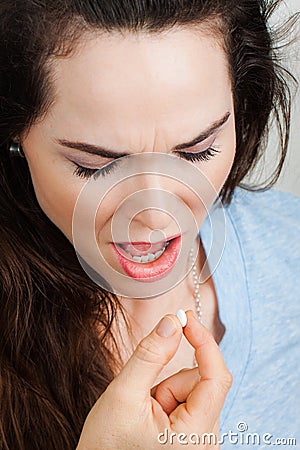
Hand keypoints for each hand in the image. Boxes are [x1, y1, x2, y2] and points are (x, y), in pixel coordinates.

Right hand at [76, 310, 231, 448]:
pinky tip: (151, 417)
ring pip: (192, 389)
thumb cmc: (106, 447)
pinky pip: (188, 401)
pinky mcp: (194, 438)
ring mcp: (201, 441)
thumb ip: (150, 355)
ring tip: (145, 413)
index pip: (216, 377)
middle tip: (145, 399)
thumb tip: (171, 322)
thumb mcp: (123, 395)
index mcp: (196, 437)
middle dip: (170, 381)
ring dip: (166, 391)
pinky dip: (168, 399)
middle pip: (201, 382)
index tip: (184, 317)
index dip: (203, 341)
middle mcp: (207, 442)